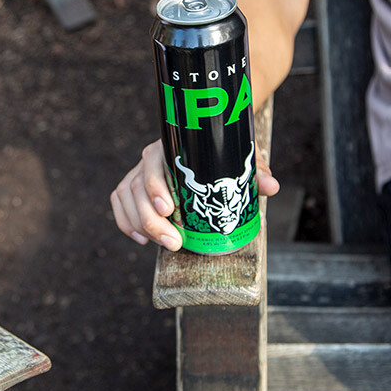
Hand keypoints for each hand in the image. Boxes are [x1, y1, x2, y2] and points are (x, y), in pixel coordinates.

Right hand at [110, 139, 278, 250]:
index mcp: (170, 146)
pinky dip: (126, 222)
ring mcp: (139, 173)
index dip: (156, 188)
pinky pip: (119, 202)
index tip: (169, 209)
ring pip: (127, 197)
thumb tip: (272, 187)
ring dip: (141, 225)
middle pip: (138, 188)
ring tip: (164, 244)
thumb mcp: (240, 160)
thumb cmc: (222, 155)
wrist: (208, 146)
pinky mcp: (133, 187)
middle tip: (174, 243)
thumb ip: (255, 172)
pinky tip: (141, 238)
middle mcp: (150, 158)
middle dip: (152, 220)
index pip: (153, 164)